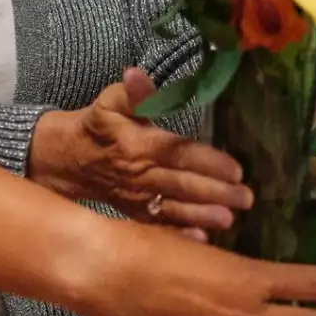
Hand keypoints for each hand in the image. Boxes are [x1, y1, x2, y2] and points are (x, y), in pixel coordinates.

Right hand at [31, 67, 251, 234]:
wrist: (68, 159)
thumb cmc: (97, 126)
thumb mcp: (109, 102)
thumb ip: (132, 93)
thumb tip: (137, 74)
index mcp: (139, 144)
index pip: (178, 152)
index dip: (207, 161)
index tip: (235, 169)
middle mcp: (140, 174)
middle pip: (182, 184)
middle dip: (216, 192)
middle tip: (246, 198)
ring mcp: (138, 198)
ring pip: (174, 208)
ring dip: (202, 215)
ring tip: (228, 220)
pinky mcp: (136, 214)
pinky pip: (157, 227)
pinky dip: (177, 235)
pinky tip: (199, 241)